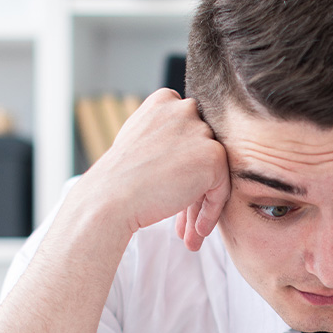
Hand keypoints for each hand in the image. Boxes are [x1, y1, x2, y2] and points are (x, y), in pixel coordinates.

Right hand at [80, 89, 228, 250]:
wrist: (110, 198)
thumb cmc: (119, 178)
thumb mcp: (140, 141)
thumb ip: (165, 136)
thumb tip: (187, 151)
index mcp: (164, 100)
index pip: (188, 133)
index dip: (184, 166)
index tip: (175, 191)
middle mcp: (184, 108)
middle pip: (202, 153)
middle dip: (194, 188)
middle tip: (185, 219)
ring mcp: (200, 131)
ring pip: (213, 172)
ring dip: (202, 204)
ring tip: (191, 231)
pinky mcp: (213, 156)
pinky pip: (221, 189)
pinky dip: (211, 212)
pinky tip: (198, 231)